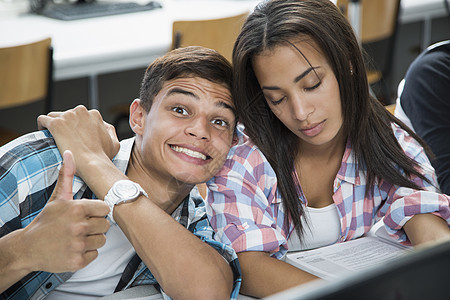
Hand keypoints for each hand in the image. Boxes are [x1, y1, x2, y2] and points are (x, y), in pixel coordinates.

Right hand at [22, 150, 109, 272]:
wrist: (28, 247)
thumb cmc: (46, 221)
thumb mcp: (57, 197)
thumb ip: (67, 175)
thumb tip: (70, 153)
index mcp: (77, 208)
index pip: (106, 209)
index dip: (97, 212)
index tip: (86, 214)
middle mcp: (78, 226)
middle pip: (106, 226)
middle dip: (95, 226)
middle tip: (80, 227)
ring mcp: (78, 244)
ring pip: (102, 240)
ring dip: (92, 240)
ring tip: (77, 237)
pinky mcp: (77, 261)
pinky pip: (95, 255)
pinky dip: (86, 253)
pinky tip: (74, 248)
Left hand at [37, 105, 119, 175]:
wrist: (93, 164)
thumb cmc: (103, 156)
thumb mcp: (114, 142)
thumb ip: (109, 131)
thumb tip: (104, 127)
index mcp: (94, 114)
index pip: (80, 115)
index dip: (76, 125)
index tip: (74, 134)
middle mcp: (81, 112)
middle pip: (67, 114)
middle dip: (65, 124)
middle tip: (65, 138)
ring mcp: (68, 116)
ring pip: (54, 116)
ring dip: (53, 124)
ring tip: (53, 136)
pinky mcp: (56, 124)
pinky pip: (43, 119)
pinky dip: (42, 126)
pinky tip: (44, 134)